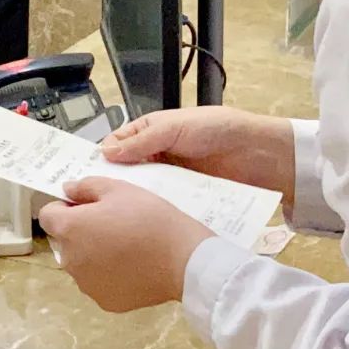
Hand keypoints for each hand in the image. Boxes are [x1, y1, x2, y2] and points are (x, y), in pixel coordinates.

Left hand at [38, 178, 213, 312]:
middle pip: (64, 241)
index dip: (63, 207)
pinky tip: (131, 266)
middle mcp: (70, 260)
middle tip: (111, 223)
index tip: (86, 205)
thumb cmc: (148, 217)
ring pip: (81, 263)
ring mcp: (87, 285)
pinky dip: (108, 274)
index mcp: (69, 230)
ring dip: (92, 253)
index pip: (47, 215)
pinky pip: (98, 283)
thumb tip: (67, 190)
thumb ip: (85, 187)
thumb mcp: (117, 188)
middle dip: (79, 230)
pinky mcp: (105, 302)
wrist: (183, 260)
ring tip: (124, 245)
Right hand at [102, 106, 295, 203]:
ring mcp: (172, 178)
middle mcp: (157, 155)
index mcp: (150, 132)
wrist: (259, 153)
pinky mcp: (186, 197)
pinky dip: (157, 209)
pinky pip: (166, 203)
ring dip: (137, 198)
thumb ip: (141, 141)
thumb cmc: (216, 129)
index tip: (88, 175)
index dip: (103, 158)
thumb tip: (106, 153)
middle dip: (116, 182)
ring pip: (145, 190)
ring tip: (120, 214)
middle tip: (99, 200)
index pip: (117, 144)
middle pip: (128, 170)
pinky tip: (146, 220)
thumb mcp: (174, 128)